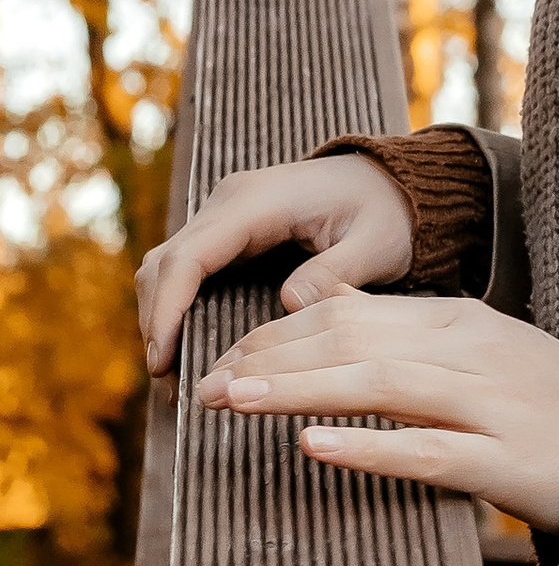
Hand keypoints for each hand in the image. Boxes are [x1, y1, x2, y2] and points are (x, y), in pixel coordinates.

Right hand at [136, 153, 414, 376]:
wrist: (393, 181)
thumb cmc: (389, 211)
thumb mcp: (377, 242)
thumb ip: (335, 272)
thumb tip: (288, 303)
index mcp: (257, 201)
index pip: (190, 256)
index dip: (167, 310)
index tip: (163, 360)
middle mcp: (229, 203)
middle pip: (165, 263)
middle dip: (157, 323)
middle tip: (168, 384)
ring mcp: (226, 215)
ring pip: (169, 267)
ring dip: (162, 317)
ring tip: (173, 376)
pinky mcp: (231, 232)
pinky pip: (189, 270)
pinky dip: (178, 308)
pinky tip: (188, 346)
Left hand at [194, 292, 558, 533]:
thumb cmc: (550, 407)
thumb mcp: (484, 350)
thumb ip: (413, 332)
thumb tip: (328, 310)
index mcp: (462, 320)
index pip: (351, 312)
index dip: (278, 334)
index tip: (225, 359)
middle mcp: (472, 353)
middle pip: (352, 340)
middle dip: (269, 360)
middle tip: (206, 384)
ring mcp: (488, 406)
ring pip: (379, 385)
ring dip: (297, 392)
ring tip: (233, 402)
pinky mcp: (502, 462)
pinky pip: (425, 452)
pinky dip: (365, 448)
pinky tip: (312, 448)